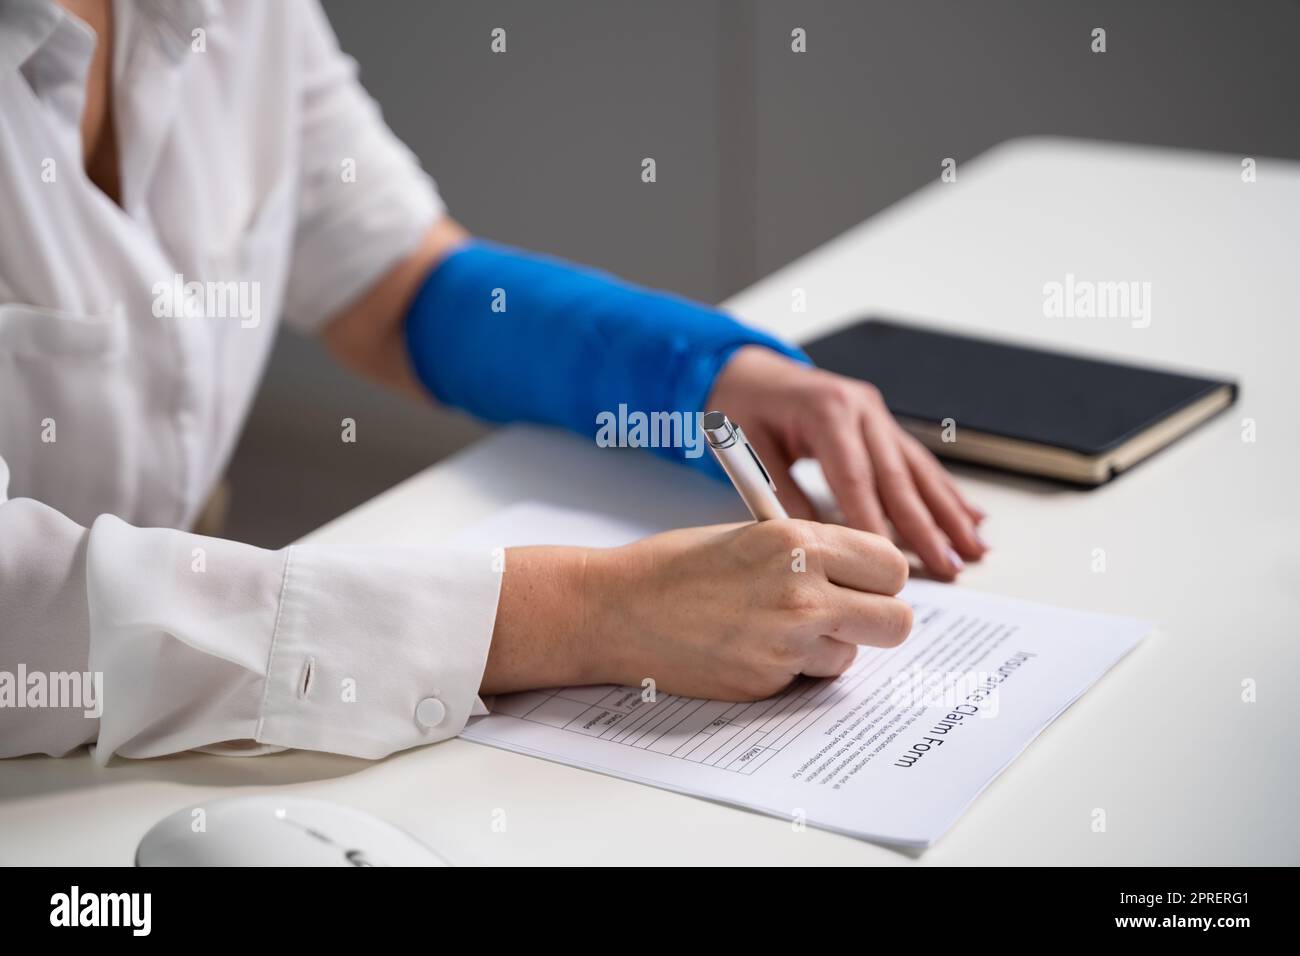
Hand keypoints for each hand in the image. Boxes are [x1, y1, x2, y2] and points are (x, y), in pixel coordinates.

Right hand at [581, 520, 910, 699]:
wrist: (614, 609)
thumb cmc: (673, 566)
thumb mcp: (751, 535)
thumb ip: (809, 551)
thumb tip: (860, 573)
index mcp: (799, 542)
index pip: (891, 565)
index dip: (881, 576)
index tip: (865, 580)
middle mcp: (803, 592)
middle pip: (896, 621)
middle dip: (877, 619)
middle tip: (845, 613)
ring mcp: (787, 642)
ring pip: (852, 655)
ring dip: (828, 646)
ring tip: (779, 627)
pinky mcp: (767, 681)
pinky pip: (807, 679)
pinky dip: (790, 668)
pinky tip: (750, 646)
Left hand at [707, 346, 987, 579]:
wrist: (748, 370)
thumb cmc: (743, 408)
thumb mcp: (748, 448)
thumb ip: (780, 492)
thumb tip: (814, 541)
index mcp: (827, 410)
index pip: (855, 477)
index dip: (873, 522)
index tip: (888, 563)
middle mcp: (861, 408)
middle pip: (898, 476)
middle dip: (927, 526)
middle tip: (950, 566)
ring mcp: (877, 414)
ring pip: (918, 470)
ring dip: (949, 512)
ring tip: (974, 548)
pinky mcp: (883, 424)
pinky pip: (918, 462)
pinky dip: (944, 492)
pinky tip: (970, 515)